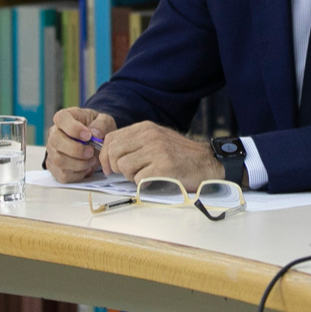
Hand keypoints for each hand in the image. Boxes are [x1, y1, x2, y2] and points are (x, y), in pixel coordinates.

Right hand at [44, 108, 116, 181]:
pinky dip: (78, 174)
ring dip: (78, 163)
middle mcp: (54, 134)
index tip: (88, 135)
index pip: (61, 119)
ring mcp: (52, 151)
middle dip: (76, 149)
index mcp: (64, 118)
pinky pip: (62, 175)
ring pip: (58, 160)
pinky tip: (86, 167)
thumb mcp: (104, 121)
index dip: (73, 128)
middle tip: (91, 151)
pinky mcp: (55, 167)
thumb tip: (95, 133)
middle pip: (55, 141)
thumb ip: (101, 124)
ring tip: (91, 159)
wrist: (95, 142)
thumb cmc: (96, 129)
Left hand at [100, 122, 223, 189]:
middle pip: (113, 153)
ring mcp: (156, 151)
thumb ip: (134, 143)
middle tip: (125, 174)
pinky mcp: (163, 167)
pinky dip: (143, 183)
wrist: (206, 163)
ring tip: (144, 174)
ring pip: (123, 167)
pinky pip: (138, 179)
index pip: (111, 138)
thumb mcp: (156, 139)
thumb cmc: (179, 154)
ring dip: (130, 176)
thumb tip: (109, 155)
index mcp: (145, 128)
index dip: (104, 155)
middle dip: (114, 167)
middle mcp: (149, 136)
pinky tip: (154, 180)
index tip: (108, 167)